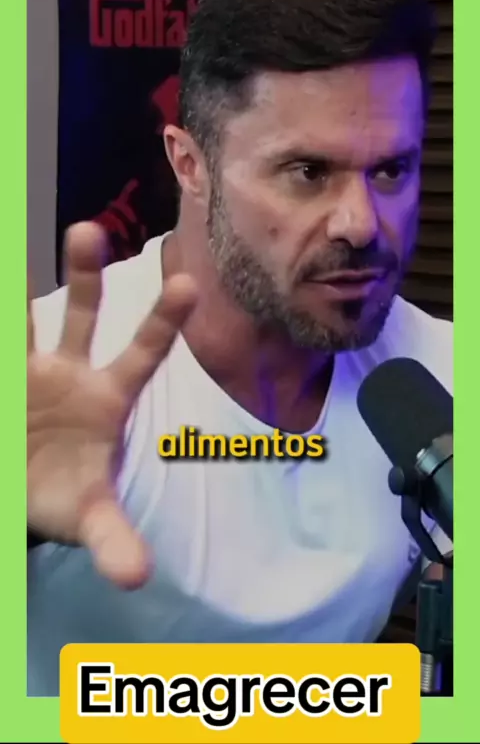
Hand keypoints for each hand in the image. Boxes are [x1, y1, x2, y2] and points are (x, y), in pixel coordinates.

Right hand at [27, 222, 196, 588]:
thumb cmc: (64, 494)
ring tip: (8, 231)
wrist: (25, 488)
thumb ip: (113, 539)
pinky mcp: (3, 375)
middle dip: (86, 276)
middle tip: (89, 231)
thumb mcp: (88, 517)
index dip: (163, 322)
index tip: (188, 284)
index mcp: (107, 397)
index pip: (141, 353)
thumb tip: (139, 577)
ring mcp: (29, 368)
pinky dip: (1, 318)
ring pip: (25, 317)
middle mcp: (70, 370)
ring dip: (17, 284)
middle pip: (82, 315)